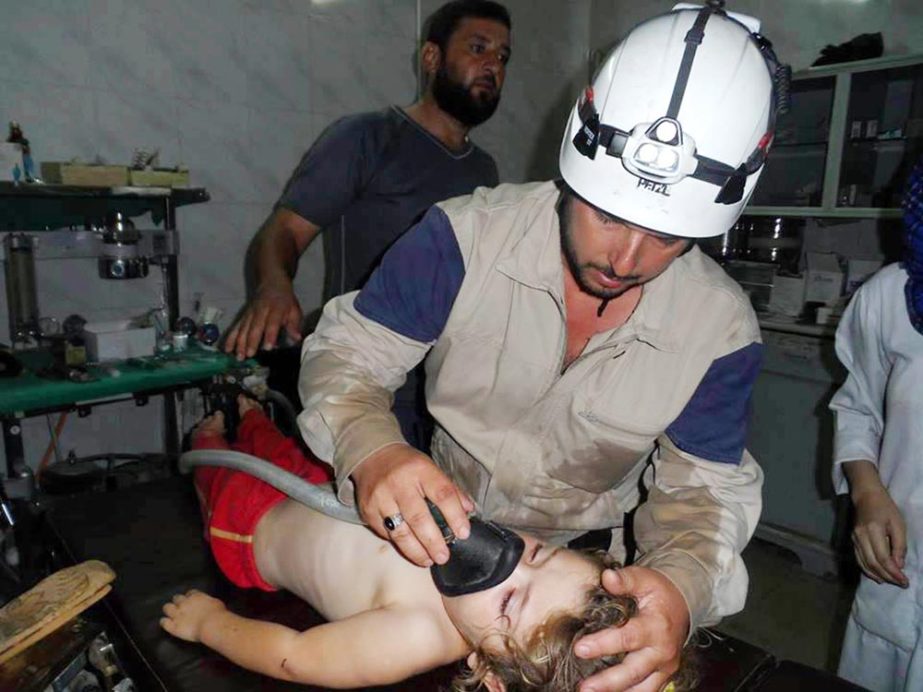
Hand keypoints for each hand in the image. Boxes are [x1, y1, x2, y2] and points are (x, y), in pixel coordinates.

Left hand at [160, 589, 226, 642]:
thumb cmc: (218, 614)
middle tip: (181, 607)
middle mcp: (184, 603)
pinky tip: (165, 623)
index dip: (189, 597)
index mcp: (196, 596)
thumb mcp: (215, 603)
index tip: (191, 601)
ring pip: (167, 608)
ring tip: (171, 614)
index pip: (189, 593)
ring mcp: (177, 614)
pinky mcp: (174, 626)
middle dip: (178, 602)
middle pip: (176, 598)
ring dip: (169, 610)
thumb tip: (208, 604)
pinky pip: (164, 622)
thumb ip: (208, 602)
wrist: (212, 625)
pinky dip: (164, 622)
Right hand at [224, 282, 302, 359]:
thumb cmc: (285, 300)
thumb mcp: (294, 310)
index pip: (272, 323)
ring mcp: (250, 313)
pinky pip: (236, 327)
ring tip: (239, 356)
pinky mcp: (243, 316)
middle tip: (249, 354)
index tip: (267, 347)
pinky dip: (230, 338)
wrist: (272, 283)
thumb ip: (294, 325)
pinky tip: (227, 349)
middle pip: (254, 327)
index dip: (269, 335)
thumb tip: (297, 338)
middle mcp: (261, 310)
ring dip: (239, 342)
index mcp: (276, 309)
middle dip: (251, 341)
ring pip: (243, 328)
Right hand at [352, 443, 474, 566]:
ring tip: (428, 560)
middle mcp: (399, 483)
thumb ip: (450, 489)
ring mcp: (381, 497)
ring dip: (416, 550)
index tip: (463, 534)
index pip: (442, 494)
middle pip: (419, 518)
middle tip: (444, 556)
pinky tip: (411, 550)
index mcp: (421, 469)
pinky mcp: (367, 510)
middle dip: (433, 542)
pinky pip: (385, 533)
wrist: (372, 456)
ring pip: (400, 531)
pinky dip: (400, 545)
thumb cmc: (409, 466)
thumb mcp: (431, 468)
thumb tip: (468, 511)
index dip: (455, 516)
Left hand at [574, 566, 687, 691]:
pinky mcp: (663, 676)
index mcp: (656, 626)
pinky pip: (647, 691)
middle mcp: (662, 651)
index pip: (628, 638)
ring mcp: (665, 667)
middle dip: (607, 682)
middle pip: (633, 671)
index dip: (603, 644)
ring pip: (641, 688)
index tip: (580, 649)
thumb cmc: (658, 591)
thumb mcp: (644, 578)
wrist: (682, 604)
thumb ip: (626, 579)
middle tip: (584, 687)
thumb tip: (607, 578)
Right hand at [852, 483, 908, 586]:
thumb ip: (899, 545)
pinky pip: (859, 560)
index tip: (905, 581)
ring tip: (892, 582)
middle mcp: (861, 537)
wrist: (866, 496)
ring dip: (879, 576)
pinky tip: (878, 576)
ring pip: (864, 564)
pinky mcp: (852, 541)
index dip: (894, 572)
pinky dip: (868, 571)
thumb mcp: (899, 524)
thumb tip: (898, 565)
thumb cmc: (886, 508)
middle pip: (873, 563)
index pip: (883, 558)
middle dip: (888, 576)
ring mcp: (854, 539)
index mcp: (873, 530)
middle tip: (901, 584)